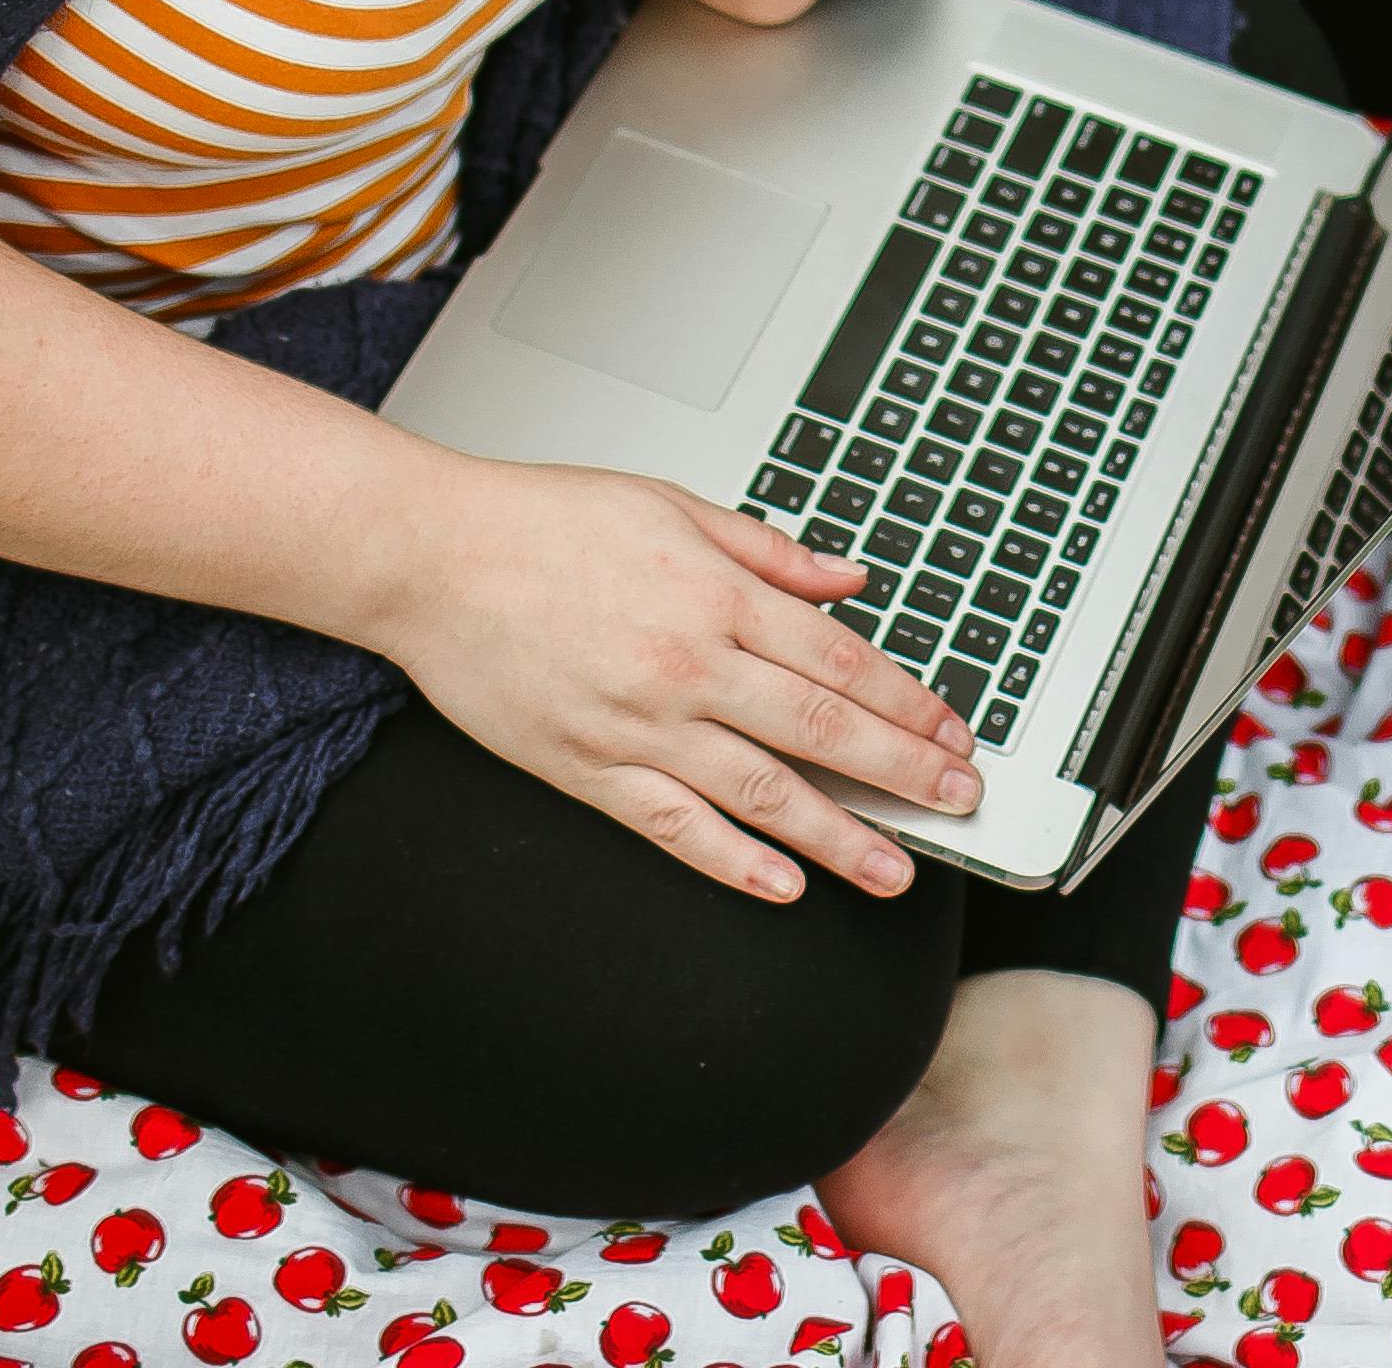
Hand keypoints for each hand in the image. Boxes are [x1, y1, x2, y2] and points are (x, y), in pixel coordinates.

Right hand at [341, 442, 982, 900]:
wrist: (431, 557)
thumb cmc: (544, 521)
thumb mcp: (673, 505)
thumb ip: (770, 550)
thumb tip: (851, 579)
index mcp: (717, 594)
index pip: (841, 662)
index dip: (909, 703)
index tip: (954, 732)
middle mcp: (688, 665)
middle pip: (821, 731)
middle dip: (903, 773)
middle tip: (959, 802)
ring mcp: (638, 725)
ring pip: (761, 793)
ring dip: (838, 837)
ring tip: (895, 871)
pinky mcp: (587, 768)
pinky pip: (673, 826)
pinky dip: (731, 861)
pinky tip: (780, 886)